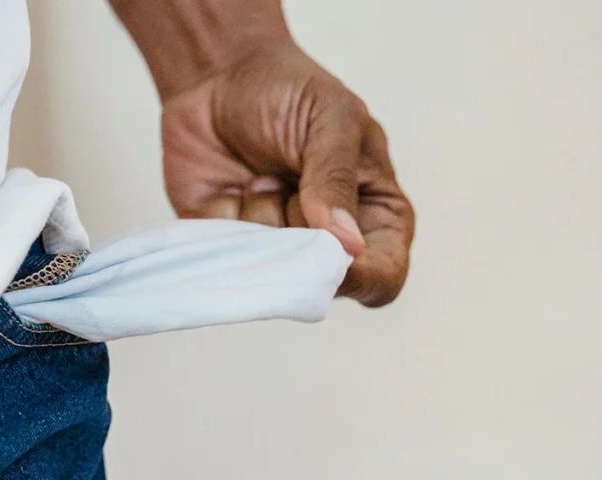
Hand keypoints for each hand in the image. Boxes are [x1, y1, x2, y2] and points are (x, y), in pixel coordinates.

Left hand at [161, 42, 414, 306]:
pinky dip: (225, 220)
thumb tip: (347, 245)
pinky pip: (226, 259)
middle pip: (319, 282)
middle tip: (286, 179)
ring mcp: (278, 249)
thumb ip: (337, 178)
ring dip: (259, 216)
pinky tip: (230, 187)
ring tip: (260, 174)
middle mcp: (327, 243)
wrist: (218, 76)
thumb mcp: (332, 118)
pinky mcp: (230, 246)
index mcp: (375, 215)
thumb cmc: (290, 91)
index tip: (332, 254)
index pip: (383, 276)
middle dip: (298, 232)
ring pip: (269, 270)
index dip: (362, 278)